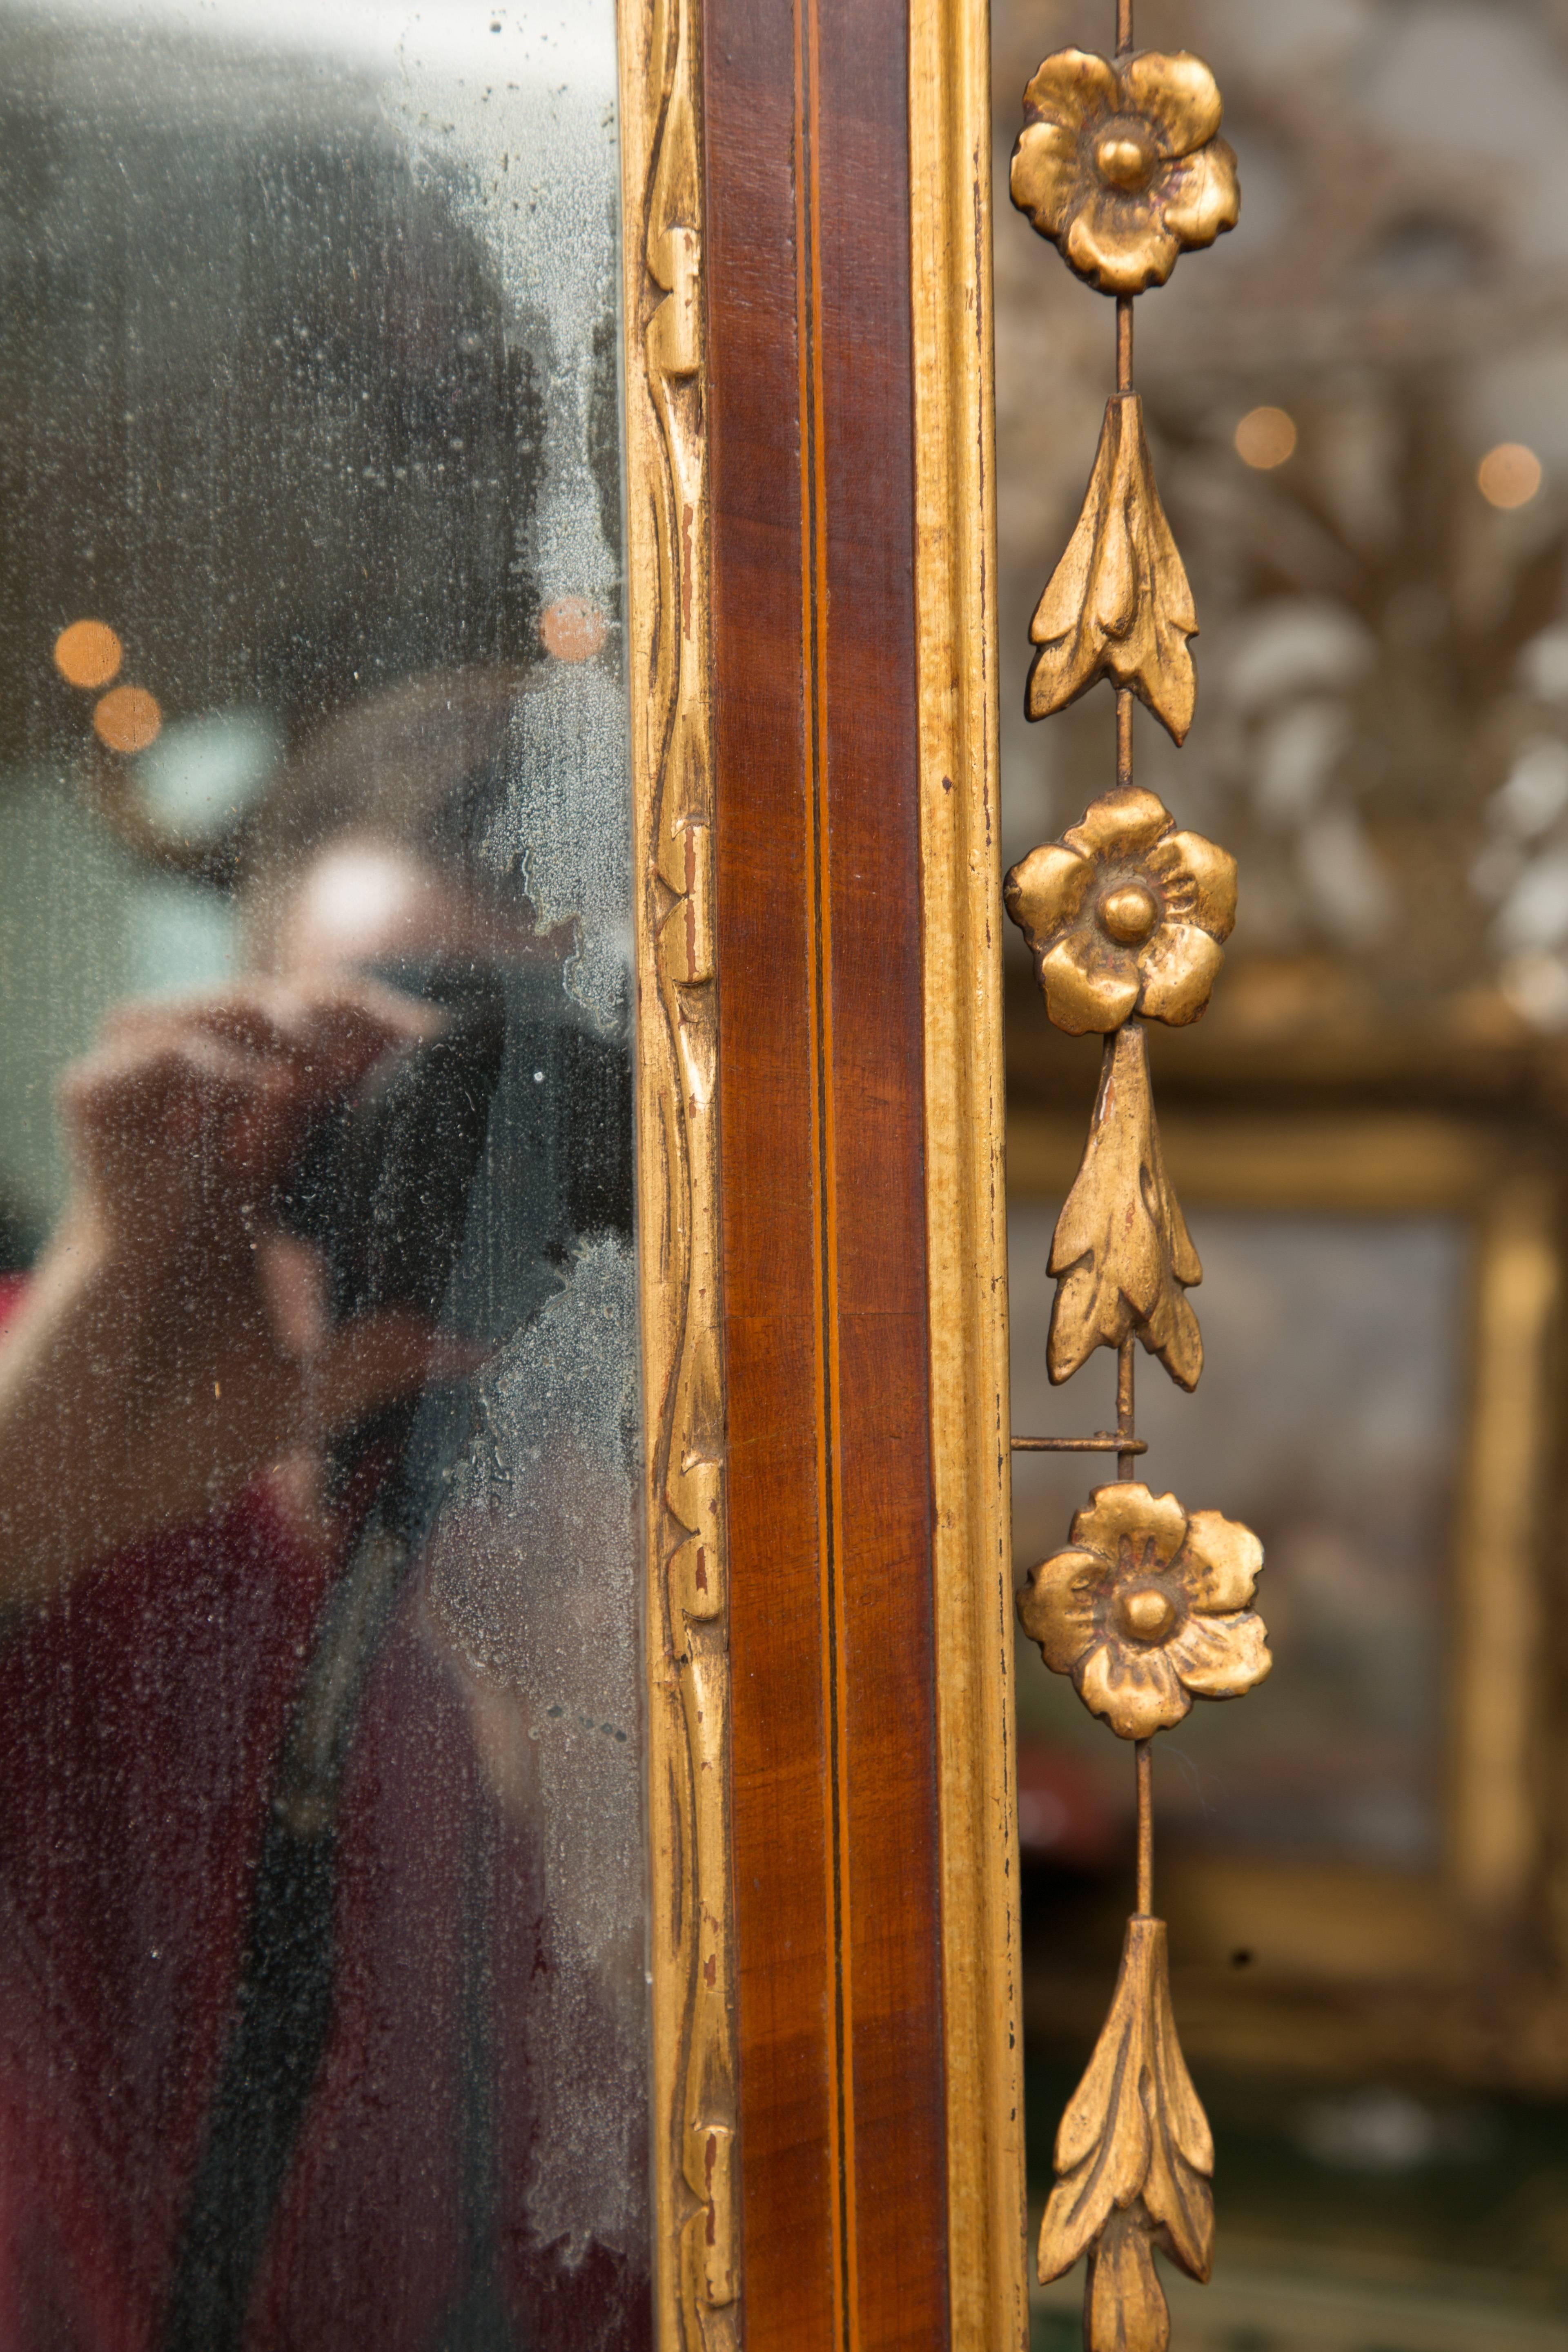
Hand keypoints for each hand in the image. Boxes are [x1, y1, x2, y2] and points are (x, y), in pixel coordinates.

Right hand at [0, 980, 468, 1599]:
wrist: (77, 1488)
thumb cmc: (176, 1441)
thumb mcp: (306, 1392)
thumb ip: (381, 1355)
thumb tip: (477, 1339)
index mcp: (245, 1198)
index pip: (309, 1081)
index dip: (372, 1053)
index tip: (444, 1063)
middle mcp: (189, 1167)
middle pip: (245, 1029)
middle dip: (327, 1009)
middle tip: (401, 1042)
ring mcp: (137, 1170)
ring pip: (170, 1023)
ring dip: (248, 1015)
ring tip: (322, 1053)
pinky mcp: (88, 1190)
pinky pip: (106, 1080)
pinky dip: (176, 1069)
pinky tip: (241, 1099)